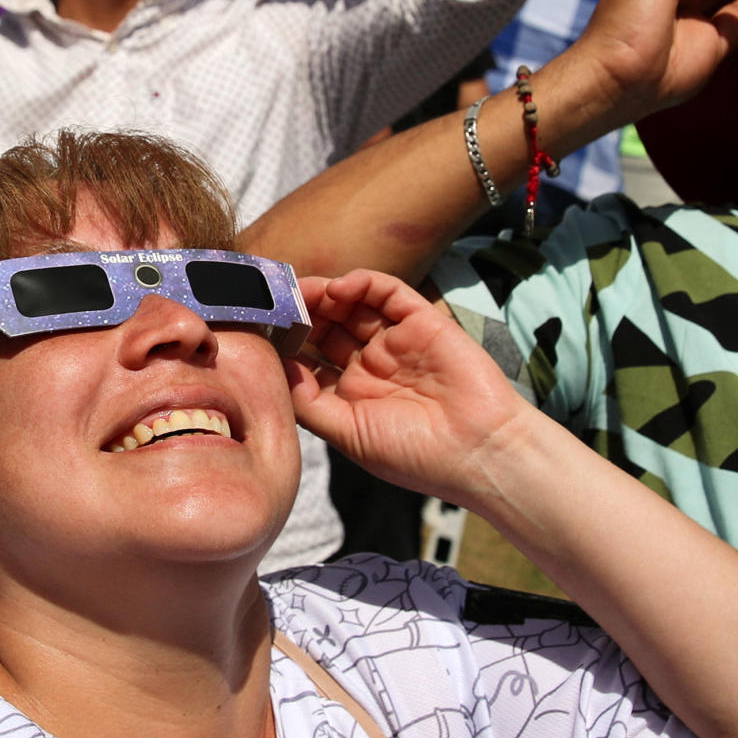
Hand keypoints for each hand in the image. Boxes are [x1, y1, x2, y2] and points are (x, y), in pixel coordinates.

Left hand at [290, 270, 542, 506]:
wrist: (479, 452)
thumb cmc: (415, 455)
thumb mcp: (349, 434)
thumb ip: (309, 402)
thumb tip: (275, 368)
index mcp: (351, 396)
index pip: (309, 359)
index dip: (285, 343)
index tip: (258, 329)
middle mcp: (371, 365)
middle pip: (326, 327)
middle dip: (300, 313)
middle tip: (276, 301)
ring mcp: (396, 342)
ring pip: (353, 305)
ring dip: (325, 294)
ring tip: (303, 290)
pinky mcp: (422, 322)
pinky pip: (388, 292)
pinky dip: (363, 282)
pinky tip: (340, 287)